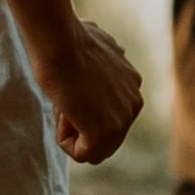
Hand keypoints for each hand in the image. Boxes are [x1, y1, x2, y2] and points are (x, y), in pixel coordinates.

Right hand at [46, 21, 145, 165]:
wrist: (61, 41)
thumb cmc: (68, 39)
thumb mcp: (95, 46)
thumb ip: (102, 62)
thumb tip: (100, 48)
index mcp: (132, 84)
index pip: (107, 116)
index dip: (82, 107)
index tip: (72, 84)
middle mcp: (134, 103)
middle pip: (104, 138)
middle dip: (80, 124)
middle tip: (67, 97)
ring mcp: (123, 120)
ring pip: (92, 148)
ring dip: (72, 131)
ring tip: (66, 102)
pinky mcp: (106, 133)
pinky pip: (81, 154)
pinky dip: (65, 139)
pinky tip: (64, 111)